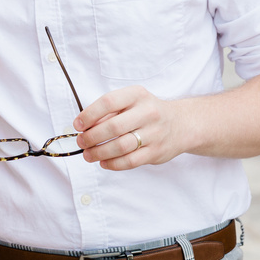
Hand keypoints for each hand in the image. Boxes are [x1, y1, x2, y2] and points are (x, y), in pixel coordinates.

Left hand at [73, 86, 194, 170]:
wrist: (181, 124)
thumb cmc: (149, 111)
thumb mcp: (132, 101)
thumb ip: (111, 111)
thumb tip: (85, 126)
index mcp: (137, 95)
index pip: (108, 102)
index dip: (89, 115)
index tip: (78, 125)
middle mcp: (148, 112)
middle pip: (113, 127)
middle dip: (91, 137)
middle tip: (82, 142)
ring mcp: (154, 133)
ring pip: (120, 146)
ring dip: (99, 153)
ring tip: (89, 155)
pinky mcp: (156, 152)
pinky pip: (130, 161)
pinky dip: (113, 164)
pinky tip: (104, 162)